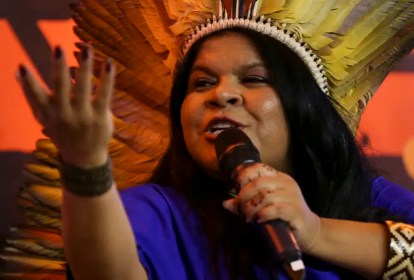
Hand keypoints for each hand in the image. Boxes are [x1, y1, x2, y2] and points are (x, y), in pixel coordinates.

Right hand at [17, 45, 114, 167]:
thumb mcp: (43, 116)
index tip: (22, 66)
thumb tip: (16, 71)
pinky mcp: (100, 116)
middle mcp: (64, 113)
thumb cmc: (62, 132)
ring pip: (83, 87)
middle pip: (60, 87)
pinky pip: (104, 94)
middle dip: (59, 67)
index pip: (35, 95)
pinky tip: (109, 63)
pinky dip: (107, 78)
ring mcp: (83, 115)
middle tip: (58, 47)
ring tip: (88, 48)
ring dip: (85, 67)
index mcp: (47, 112)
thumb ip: (31, 94)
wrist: (83, 158)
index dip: (28, 82)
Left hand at [222, 163, 320, 252]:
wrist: (309, 230)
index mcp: (279, 177)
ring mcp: (293, 196)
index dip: (244, 177)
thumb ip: (245, 202)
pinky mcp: (295, 211)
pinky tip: (259, 220)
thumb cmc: (283, 216)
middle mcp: (286, 183)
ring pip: (265, 197)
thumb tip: (225, 203)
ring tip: (248, 218)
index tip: (237, 190)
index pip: (258, 168)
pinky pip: (276, 209)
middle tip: (241, 209)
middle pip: (258, 183)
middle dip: (244, 197)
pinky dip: (263, 214)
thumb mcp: (264, 206)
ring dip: (251, 208)